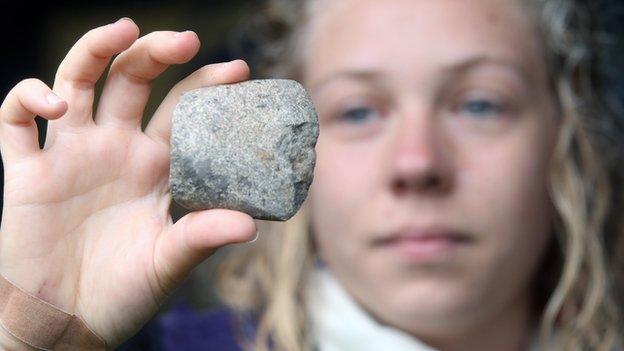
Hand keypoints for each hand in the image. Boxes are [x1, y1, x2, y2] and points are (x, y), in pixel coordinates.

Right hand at [0, 18, 256, 347]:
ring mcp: (70, 155)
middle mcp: (115, 150)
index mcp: (154, 166)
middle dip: (156, 52)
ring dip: (96, 49)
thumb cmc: (124, 293)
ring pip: (78, 81)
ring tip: (122, 30)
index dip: (207, 86)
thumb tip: (250, 224)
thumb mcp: (168, 262)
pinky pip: (16, 120)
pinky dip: (28, 98)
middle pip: (132, 80)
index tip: (239, 69)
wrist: (67, 321)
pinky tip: (55, 102)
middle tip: (188, 39)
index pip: (182, 110)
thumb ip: (201, 237)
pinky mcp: (27, 172)